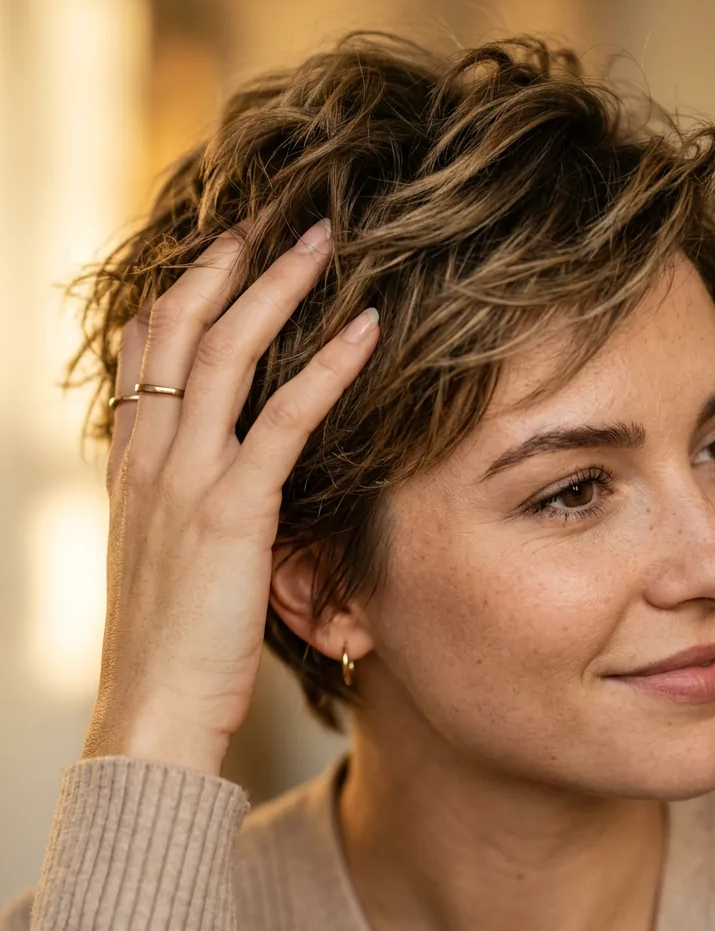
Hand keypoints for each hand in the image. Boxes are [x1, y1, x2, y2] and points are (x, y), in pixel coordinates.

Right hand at [82, 218, 379, 776]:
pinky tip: (366, 329)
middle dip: (226, 264)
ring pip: (225, 354)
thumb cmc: (168, 646)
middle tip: (275, 218)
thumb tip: (221, 482)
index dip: (178, 292)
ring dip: (276, 289)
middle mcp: (149, 458)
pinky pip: (282, 421)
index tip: (220, 249)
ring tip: (322, 240)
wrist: (150, 711)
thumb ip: (182, 506)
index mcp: (131, 467)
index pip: (143, 354)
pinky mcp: (232, 513)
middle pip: (178, 329)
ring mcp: (185, 480)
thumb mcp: (163, 560)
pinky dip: (326, 368)